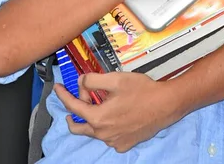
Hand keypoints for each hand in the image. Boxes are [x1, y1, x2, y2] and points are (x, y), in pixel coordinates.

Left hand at [54, 72, 179, 152]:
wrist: (165, 105)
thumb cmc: (142, 90)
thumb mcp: (115, 79)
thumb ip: (93, 80)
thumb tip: (80, 81)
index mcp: (99, 118)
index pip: (73, 106)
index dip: (63, 95)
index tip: (57, 87)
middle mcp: (104, 134)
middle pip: (78, 126)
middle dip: (72, 113)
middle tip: (74, 100)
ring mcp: (114, 142)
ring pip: (94, 131)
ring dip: (91, 117)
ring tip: (98, 102)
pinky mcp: (124, 145)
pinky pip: (108, 136)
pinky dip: (105, 125)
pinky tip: (113, 114)